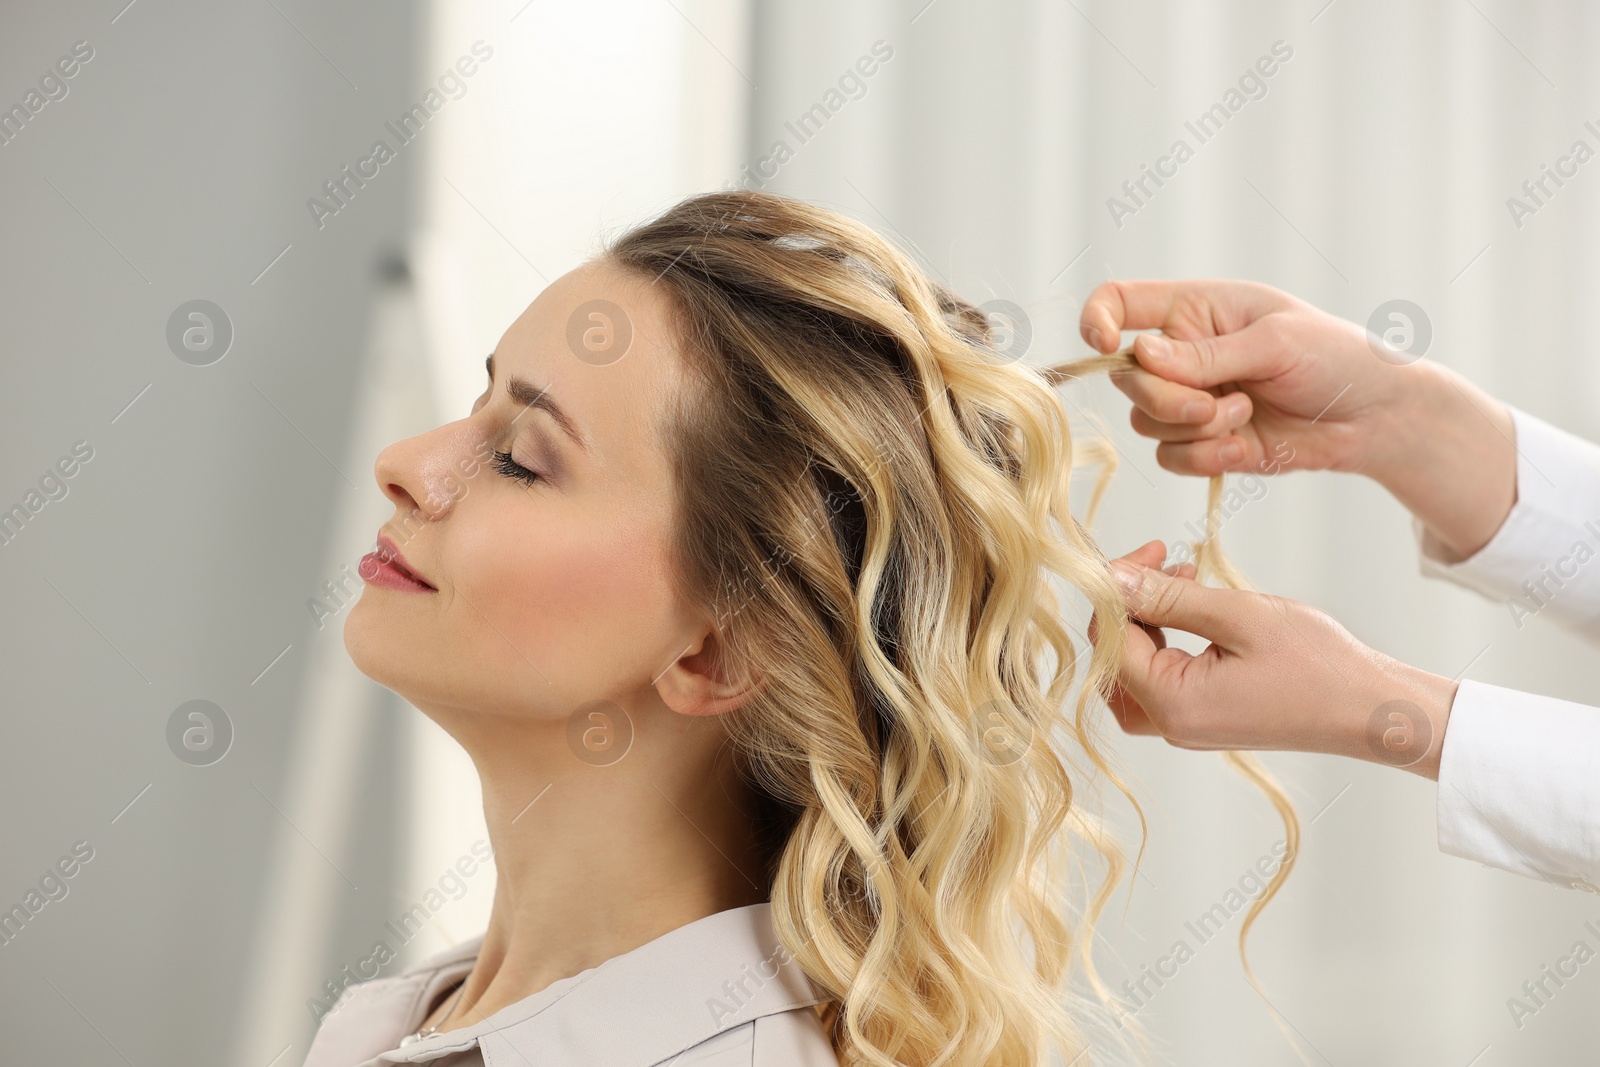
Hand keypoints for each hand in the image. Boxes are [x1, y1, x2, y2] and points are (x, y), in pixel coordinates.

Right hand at [1078, 278, 1517, 561]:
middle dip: (1166, 398)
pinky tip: (1242, 447)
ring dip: (1193, 428)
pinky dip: (1203, 458)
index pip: (1119, 302)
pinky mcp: (1205, 445)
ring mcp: (1191, 401)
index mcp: (1194, 309)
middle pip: (1128, 379)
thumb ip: (1205, 354)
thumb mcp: (1275, 342)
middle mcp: (1183, 354)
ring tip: (1244, 417)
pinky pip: (1171, 458)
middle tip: (1216, 403)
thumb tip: (1140, 355)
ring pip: (1146, 423)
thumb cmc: (1336, 357)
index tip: (1105, 345)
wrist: (1375, 417)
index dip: (1097, 321)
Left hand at [1095, 541, 1459, 779]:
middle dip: (1130, 603)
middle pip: (1112, 656)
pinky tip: (1192, 609)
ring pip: (1131, 668)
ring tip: (1184, 578)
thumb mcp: (1237, 615)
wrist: (1369, 709)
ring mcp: (1183, 727)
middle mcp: (1169, 724)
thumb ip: (1167, 597)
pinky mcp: (1200, 720)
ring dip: (1146, 619)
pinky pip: (1158, 679)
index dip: (1118, 587)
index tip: (1151, 548)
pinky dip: (1163, 640)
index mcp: (1171, 703)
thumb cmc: (1316, 662)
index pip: (1110, 638)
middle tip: (1163, 558)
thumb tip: (1109, 577)